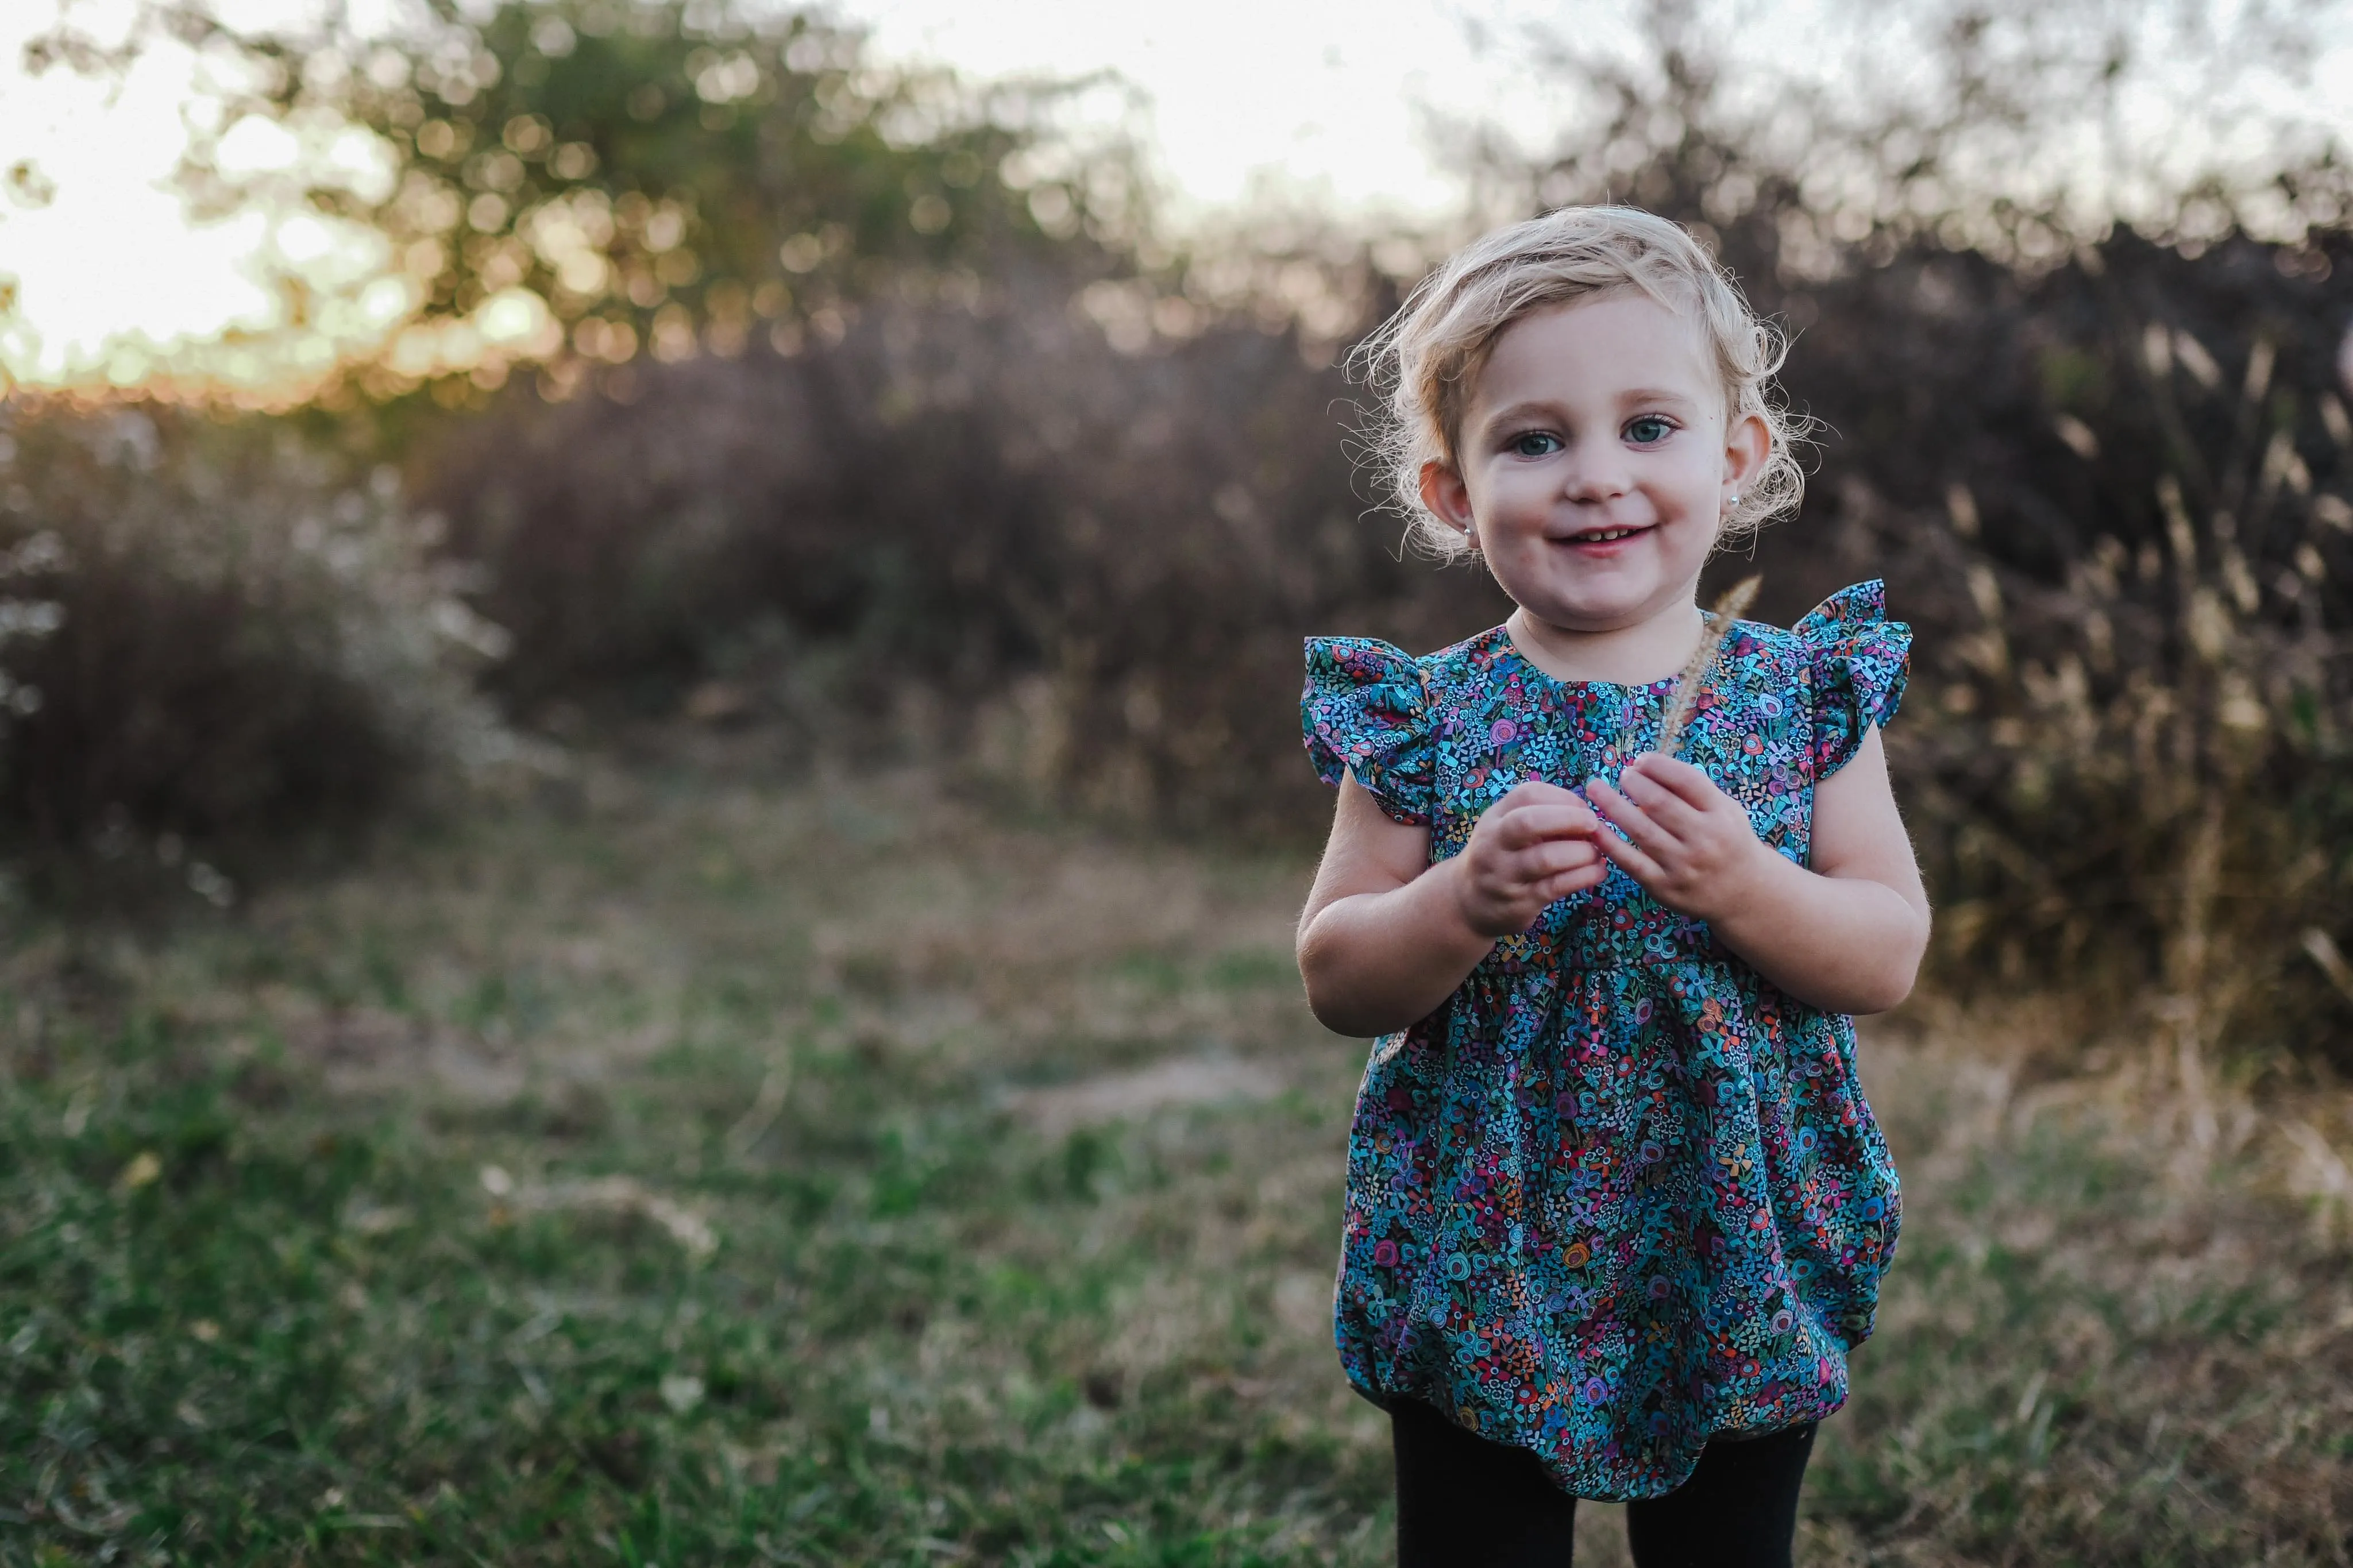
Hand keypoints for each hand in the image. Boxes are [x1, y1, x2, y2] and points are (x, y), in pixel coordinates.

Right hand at [1447, 781, 1606, 937]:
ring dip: (1580, 853)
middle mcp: (1494, 844)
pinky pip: (1555, 887)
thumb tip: (1586, 812)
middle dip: (1568, 819)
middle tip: (1594, 824)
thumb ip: (1537, 816)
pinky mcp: (1519, 902)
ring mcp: (1504, 875)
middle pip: (1528, 822)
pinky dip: (1583, 877)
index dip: (1562, 797)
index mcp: (1494, 819)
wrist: (1468, 903)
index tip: (1583, 808)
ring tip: (1596, 853)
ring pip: (1545, 858)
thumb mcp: (1504, 829)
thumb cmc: (1499, 858)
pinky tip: (1597, 872)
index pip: (1527, 794)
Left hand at [1582, 753, 1775, 921]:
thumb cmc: (1727, 840)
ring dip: (1612, 806)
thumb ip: (1692, 791)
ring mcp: (1684, 865)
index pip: (1686, 780)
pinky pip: (1630, 861)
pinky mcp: (1664, 887)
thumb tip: (1645, 766)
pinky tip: (1593, 827)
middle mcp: (1704, 839)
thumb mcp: (1724, 810)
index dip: (1658, 765)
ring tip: (1595, 789)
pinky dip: (1608, 842)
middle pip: (1659, 803)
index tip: (1640, 760)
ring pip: (1640, 830)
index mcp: (1721, 814)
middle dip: (1634, 783)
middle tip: (1622, 775)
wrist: (1744, 893)